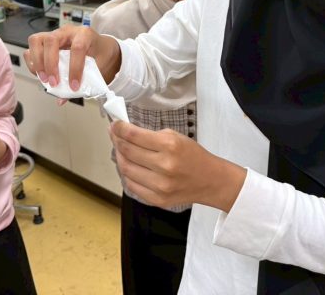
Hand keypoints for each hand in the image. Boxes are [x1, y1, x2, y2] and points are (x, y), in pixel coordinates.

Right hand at [24, 25, 120, 88]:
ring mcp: (55, 34)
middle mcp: (68, 31)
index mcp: (85, 34)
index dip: (75, 68)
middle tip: (53, 82)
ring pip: (37, 40)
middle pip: (52, 40)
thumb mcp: (99, 68)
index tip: (74, 86)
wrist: (101, 47)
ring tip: (44, 79)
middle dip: (50, 64)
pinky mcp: (46, 40)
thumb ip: (82, 83)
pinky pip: (32, 47)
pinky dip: (32, 61)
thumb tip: (62, 98)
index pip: (77, 48)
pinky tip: (39, 73)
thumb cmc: (100, 56)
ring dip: (37, 62)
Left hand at [109, 121, 246, 211]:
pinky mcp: (157, 199)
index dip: (119, 129)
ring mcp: (160, 185)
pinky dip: (127, 174)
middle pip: (127, 151)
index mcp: (169, 146)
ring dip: (119, 157)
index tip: (114, 124)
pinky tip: (128, 165)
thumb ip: (150, 136)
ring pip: (126, 169)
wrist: (210, 181)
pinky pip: (132, 186)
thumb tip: (125, 133)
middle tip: (114, 134)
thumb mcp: (175, 137)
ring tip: (120, 149)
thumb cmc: (193, 155)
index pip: (134, 136)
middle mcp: (163, 166)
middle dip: (117, 140)